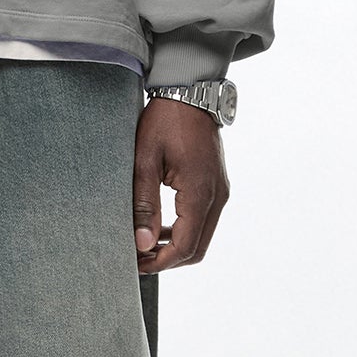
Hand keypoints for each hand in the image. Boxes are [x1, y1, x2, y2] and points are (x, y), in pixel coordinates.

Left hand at [132, 96, 228, 271]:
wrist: (190, 92)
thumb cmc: (165, 121)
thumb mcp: (145, 160)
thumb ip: (143, 204)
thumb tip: (143, 242)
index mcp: (199, 193)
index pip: (184, 246)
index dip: (159, 262)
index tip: (135, 264)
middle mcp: (217, 197)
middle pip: (197, 249)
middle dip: (167, 260)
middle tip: (138, 259)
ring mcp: (220, 192)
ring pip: (202, 237)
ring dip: (176, 246)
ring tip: (144, 244)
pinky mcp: (217, 186)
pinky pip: (204, 220)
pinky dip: (184, 231)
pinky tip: (160, 226)